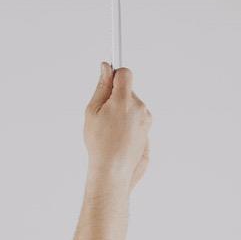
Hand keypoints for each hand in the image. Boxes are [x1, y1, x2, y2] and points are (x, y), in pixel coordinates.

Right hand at [84, 62, 151, 193]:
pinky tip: (119, 138)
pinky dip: (128, 125)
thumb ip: (101, 87)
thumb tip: (106, 68)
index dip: (114, 75)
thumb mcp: (93, 112)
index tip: (107, 80)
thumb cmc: (100, 144)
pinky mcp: (147, 131)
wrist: (113, 171)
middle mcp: (140, 108)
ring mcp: (146, 121)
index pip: (125, 73)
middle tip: (103, 116)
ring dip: (122, 112)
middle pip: (128, 91)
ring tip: (111, 130)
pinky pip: (137, 120)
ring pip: (133, 107)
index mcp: (124, 100)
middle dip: (116, 98)